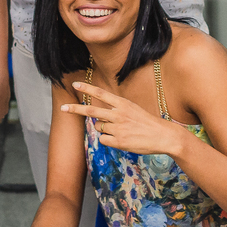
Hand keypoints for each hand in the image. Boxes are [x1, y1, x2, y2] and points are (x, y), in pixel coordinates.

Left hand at [61, 81, 181, 156]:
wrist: (163, 136)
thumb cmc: (147, 123)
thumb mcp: (132, 109)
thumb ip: (116, 109)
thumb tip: (97, 117)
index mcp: (123, 103)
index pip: (101, 93)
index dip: (87, 88)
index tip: (75, 84)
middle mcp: (119, 114)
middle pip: (91, 110)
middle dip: (75, 109)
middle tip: (63, 108)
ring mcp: (118, 128)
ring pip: (99, 127)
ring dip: (105, 129)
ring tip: (121, 131)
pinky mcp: (119, 141)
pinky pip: (104, 140)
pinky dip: (109, 140)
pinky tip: (122, 139)